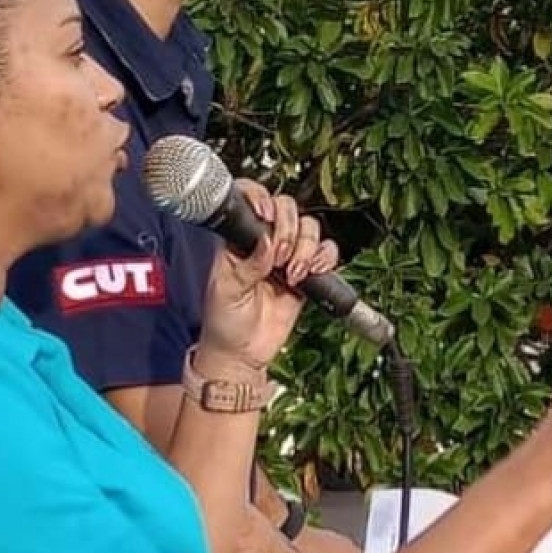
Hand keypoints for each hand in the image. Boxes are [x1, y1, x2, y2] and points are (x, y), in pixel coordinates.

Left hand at [200, 181, 338, 371]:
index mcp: (238, 239)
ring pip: (310, 229)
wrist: (242, 354)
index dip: (262, 199)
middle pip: (288, 209)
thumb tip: (267, 242)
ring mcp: (287, 256)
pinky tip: (308, 275)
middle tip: (278, 259)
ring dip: (306, 248)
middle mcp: (264, 242)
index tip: (265, 215)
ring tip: (291, 274)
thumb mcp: (226, 291)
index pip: (252, 200)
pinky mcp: (306, 274)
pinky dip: (324, 260)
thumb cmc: (224, 322)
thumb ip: (247, 265)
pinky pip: (326, 253)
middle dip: (288, 231)